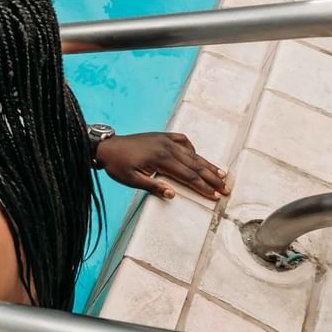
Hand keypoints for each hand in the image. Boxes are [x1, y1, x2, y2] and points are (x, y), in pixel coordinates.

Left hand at [96, 131, 228, 200]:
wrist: (105, 146)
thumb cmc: (116, 165)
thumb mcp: (131, 180)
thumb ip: (153, 187)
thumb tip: (173, 194)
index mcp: (160, 159)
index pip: (188, 176)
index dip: (203, 187)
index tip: (215, 195)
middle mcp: (166, 147)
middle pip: (195, 165)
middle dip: (211, 178)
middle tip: (226, 188)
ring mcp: (165, 140)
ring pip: (191, 153)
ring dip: (207, 164)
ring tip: (221, 173)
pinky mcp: (161, 136)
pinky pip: (182, 140)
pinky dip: (191, 148)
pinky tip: (196, 156)